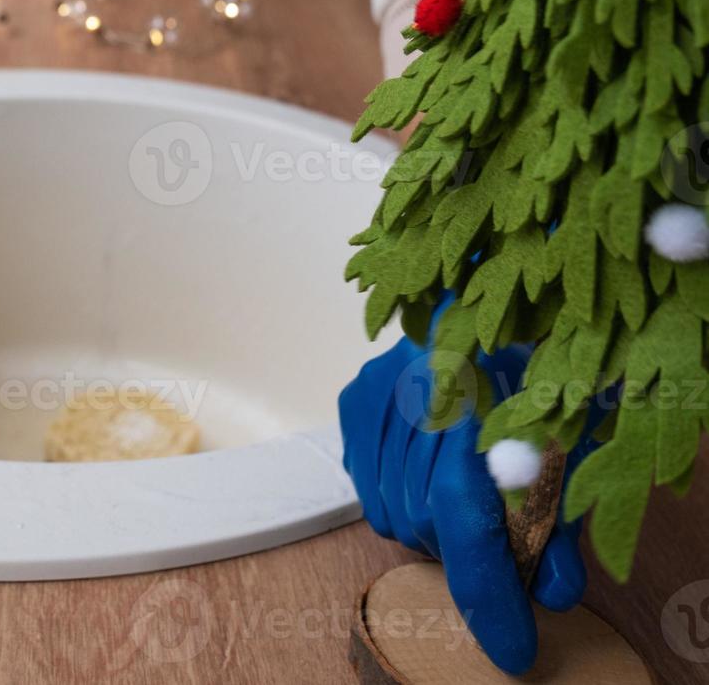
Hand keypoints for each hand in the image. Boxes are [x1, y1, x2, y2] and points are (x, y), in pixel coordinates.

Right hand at [338, 303, 588, 674]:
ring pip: (389, 510)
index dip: (487, 594)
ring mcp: (380, 393)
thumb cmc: (544, 359)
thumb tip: (550, 591)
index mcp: (485, 400)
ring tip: (460, 492)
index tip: (511, 650)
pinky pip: (366, 481)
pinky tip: (427, 467)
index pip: (467, 520)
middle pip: (426, 524)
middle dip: (465, 550)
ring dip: (428, 524)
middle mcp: (418, 393)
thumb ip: (561, 514)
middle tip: (497, 537)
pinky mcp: (357, 395)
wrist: (504, 283)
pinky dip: (397, 492)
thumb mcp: (573, 438)